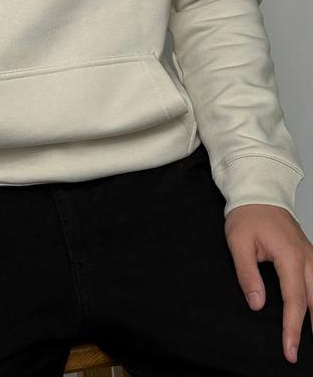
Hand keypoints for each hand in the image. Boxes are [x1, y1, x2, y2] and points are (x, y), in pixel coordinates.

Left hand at [225, 204, 312, 363]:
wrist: (258, 192)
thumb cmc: (247, 215)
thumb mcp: (238, 243)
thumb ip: (248, 274)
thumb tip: (257, 304)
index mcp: (289, 256)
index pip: (295, 300)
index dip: (292, 328)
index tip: (289, 350)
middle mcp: (305, 257)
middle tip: (303, 351)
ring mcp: (310, 254)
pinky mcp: (308, 253)